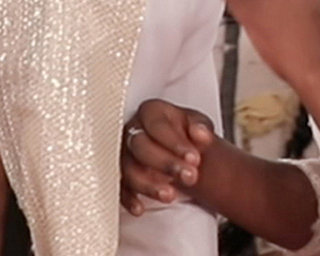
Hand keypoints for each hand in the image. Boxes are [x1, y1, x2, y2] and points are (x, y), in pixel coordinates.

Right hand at [120, 99, 212, 216]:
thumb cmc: (186, 134)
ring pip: (127, 168)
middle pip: (140, 146)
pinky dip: (128, 198)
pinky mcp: (120, 173)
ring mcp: (123, 152)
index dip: (175, 143)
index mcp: (151, 112)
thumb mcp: (198, 125)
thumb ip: (201, 128)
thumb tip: (201, 134)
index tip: (194, 158)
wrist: (181, 149)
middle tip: (190, 177)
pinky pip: (118, 186)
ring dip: (148, 184)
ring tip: (170, 195)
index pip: (157, 124)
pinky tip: (140, 207)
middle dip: (166, 164)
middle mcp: (133, 129)